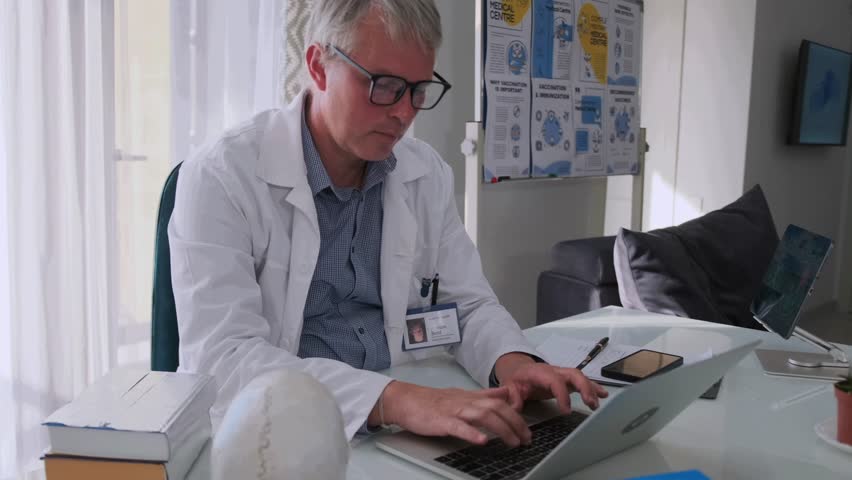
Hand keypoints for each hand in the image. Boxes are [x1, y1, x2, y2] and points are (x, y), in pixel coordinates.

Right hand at [370, 381, 531, 446]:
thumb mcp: (462, 395)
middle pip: (496, 408)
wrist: (405, 400)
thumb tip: (505, 392)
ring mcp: (454, 411)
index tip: (528, 428)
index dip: (517, 414)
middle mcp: (466, 402)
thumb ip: (485, 395)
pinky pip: (458, 426)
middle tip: (526, 438)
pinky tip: (482, 440)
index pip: (500, 402)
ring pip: (482, 415)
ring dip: (501, 428)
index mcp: (471, 397)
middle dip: (515, 423)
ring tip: (513, 441)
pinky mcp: (441, 421)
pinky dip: (471, 433)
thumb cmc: (432, 401)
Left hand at [494, 353, 608, 413]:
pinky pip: (582, 381)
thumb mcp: (509, 386)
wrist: (519, 370)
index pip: (554, 380)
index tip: (566, 411)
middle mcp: (554, 371)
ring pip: (580, 377)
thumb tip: (516, 407)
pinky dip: (593, 387)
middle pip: (573, 374)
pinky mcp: (567, 380)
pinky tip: (603, 395)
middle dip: (584, 387)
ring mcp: (562, 374)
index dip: (562, 394)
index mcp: (539, 372)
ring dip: (591, 389)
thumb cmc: (516, 379)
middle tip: (591, 404)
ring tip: (598, 404)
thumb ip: (511, 396)